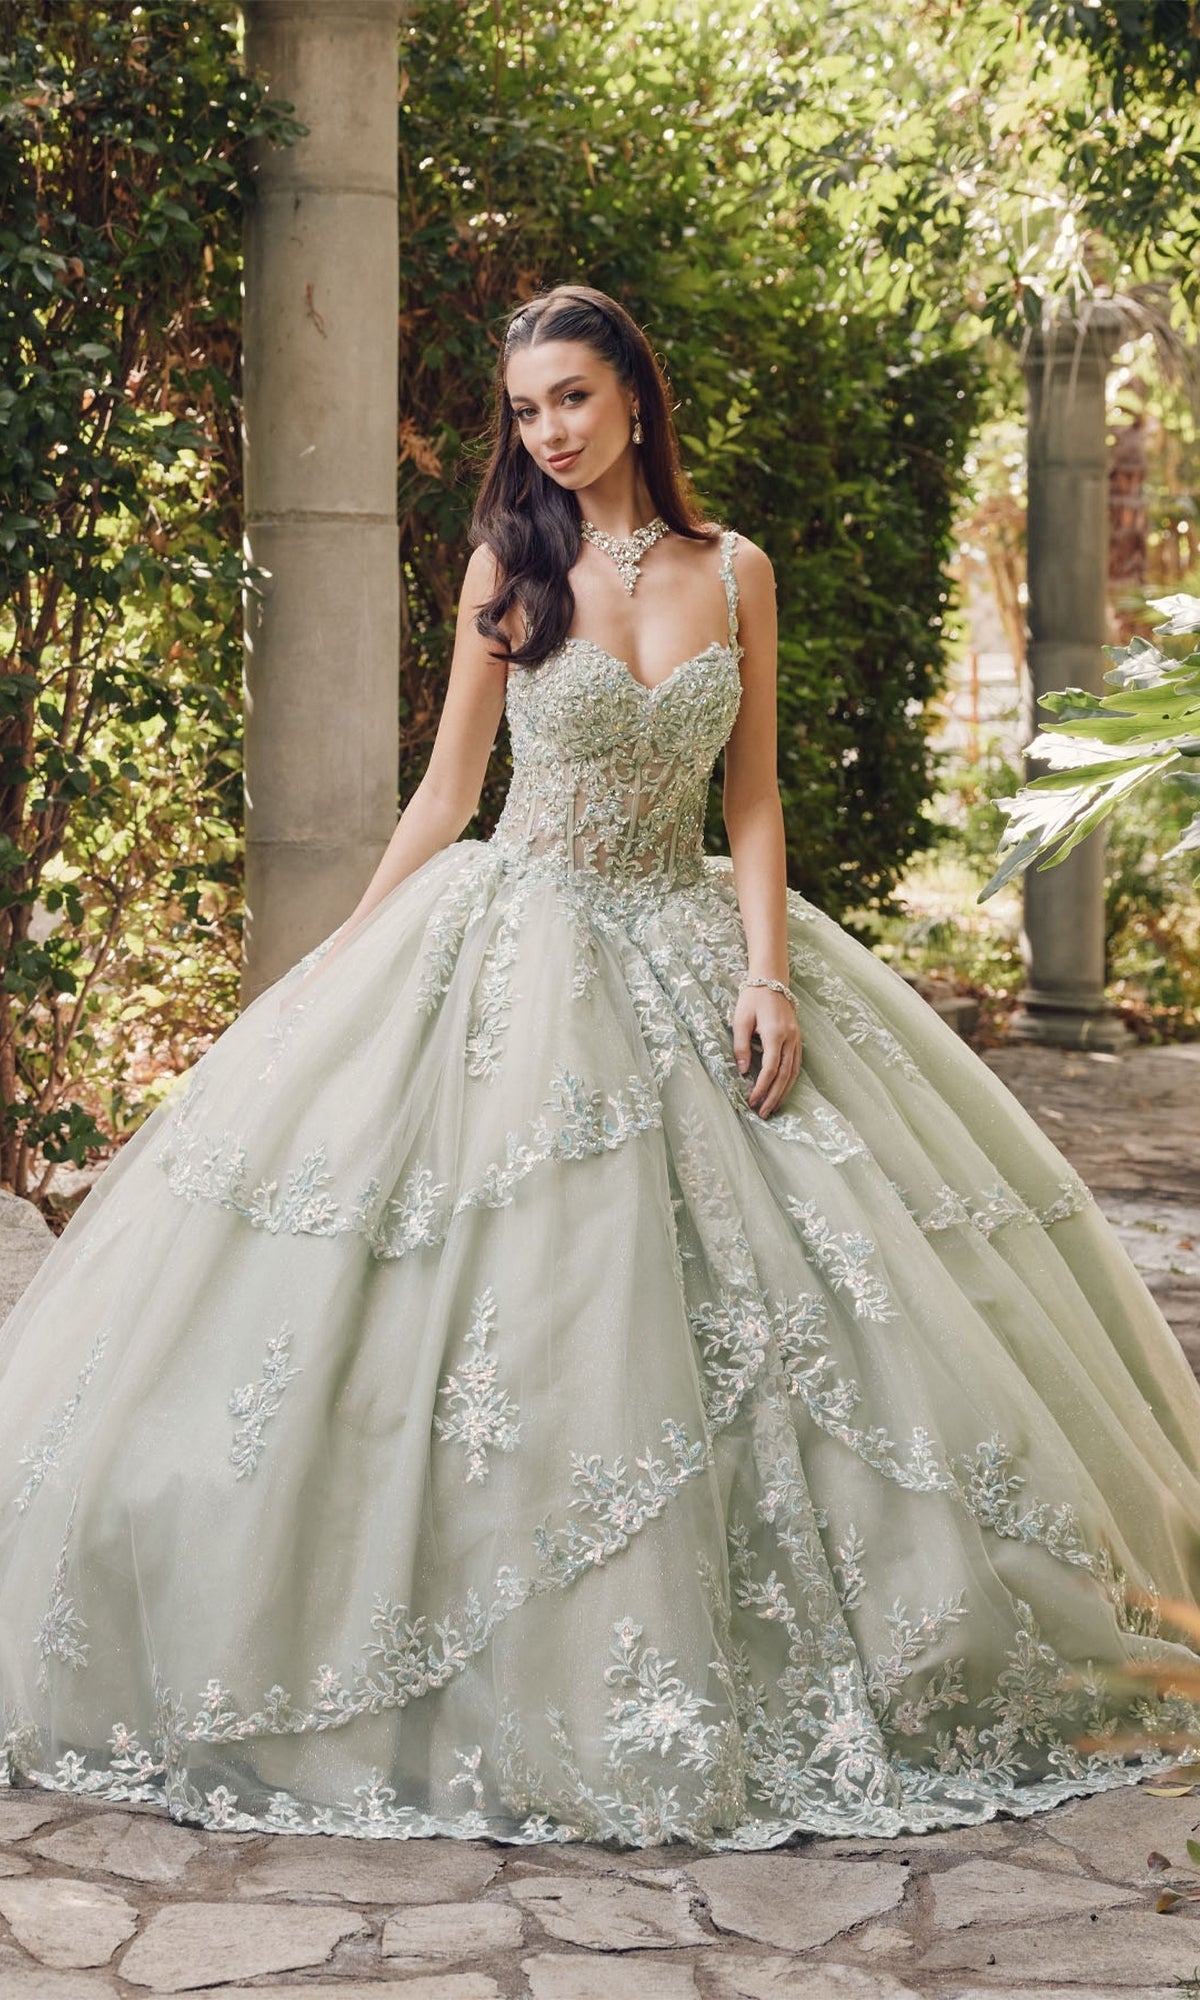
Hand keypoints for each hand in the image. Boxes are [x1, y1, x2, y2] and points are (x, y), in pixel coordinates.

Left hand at [732, 985, 802, 1118]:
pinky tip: (782, 1091)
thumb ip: (741, 1046)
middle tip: (763, 1113)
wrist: (771, 980)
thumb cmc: (752, 999)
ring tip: (772, 1108)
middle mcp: (790, 1038)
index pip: (770, 1068)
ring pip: (793, 1072)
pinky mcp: (797, 1039)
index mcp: (775, 1033)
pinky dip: (790, 1080)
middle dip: (774, 1096)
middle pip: (784, 1075)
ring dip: (783, 1092)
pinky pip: (796, 1064)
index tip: (752, 1101)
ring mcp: (796, 1039)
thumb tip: (742, 1071)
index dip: (762, 1087)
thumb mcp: (740, 1020)